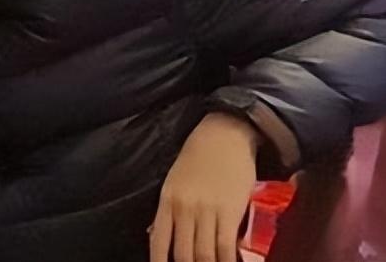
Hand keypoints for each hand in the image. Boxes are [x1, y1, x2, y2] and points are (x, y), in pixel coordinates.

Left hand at [150, 113, 258, 261]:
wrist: (223, 136)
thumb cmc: (198, 158)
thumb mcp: (174, 182)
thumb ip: (168, 210)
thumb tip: (156, 235)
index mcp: (167, 201)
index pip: (159, 242)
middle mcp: (184, 208)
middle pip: (183, 254)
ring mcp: (206, 211)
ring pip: (204, 254)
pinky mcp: (230, 211)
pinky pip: (226, 246)